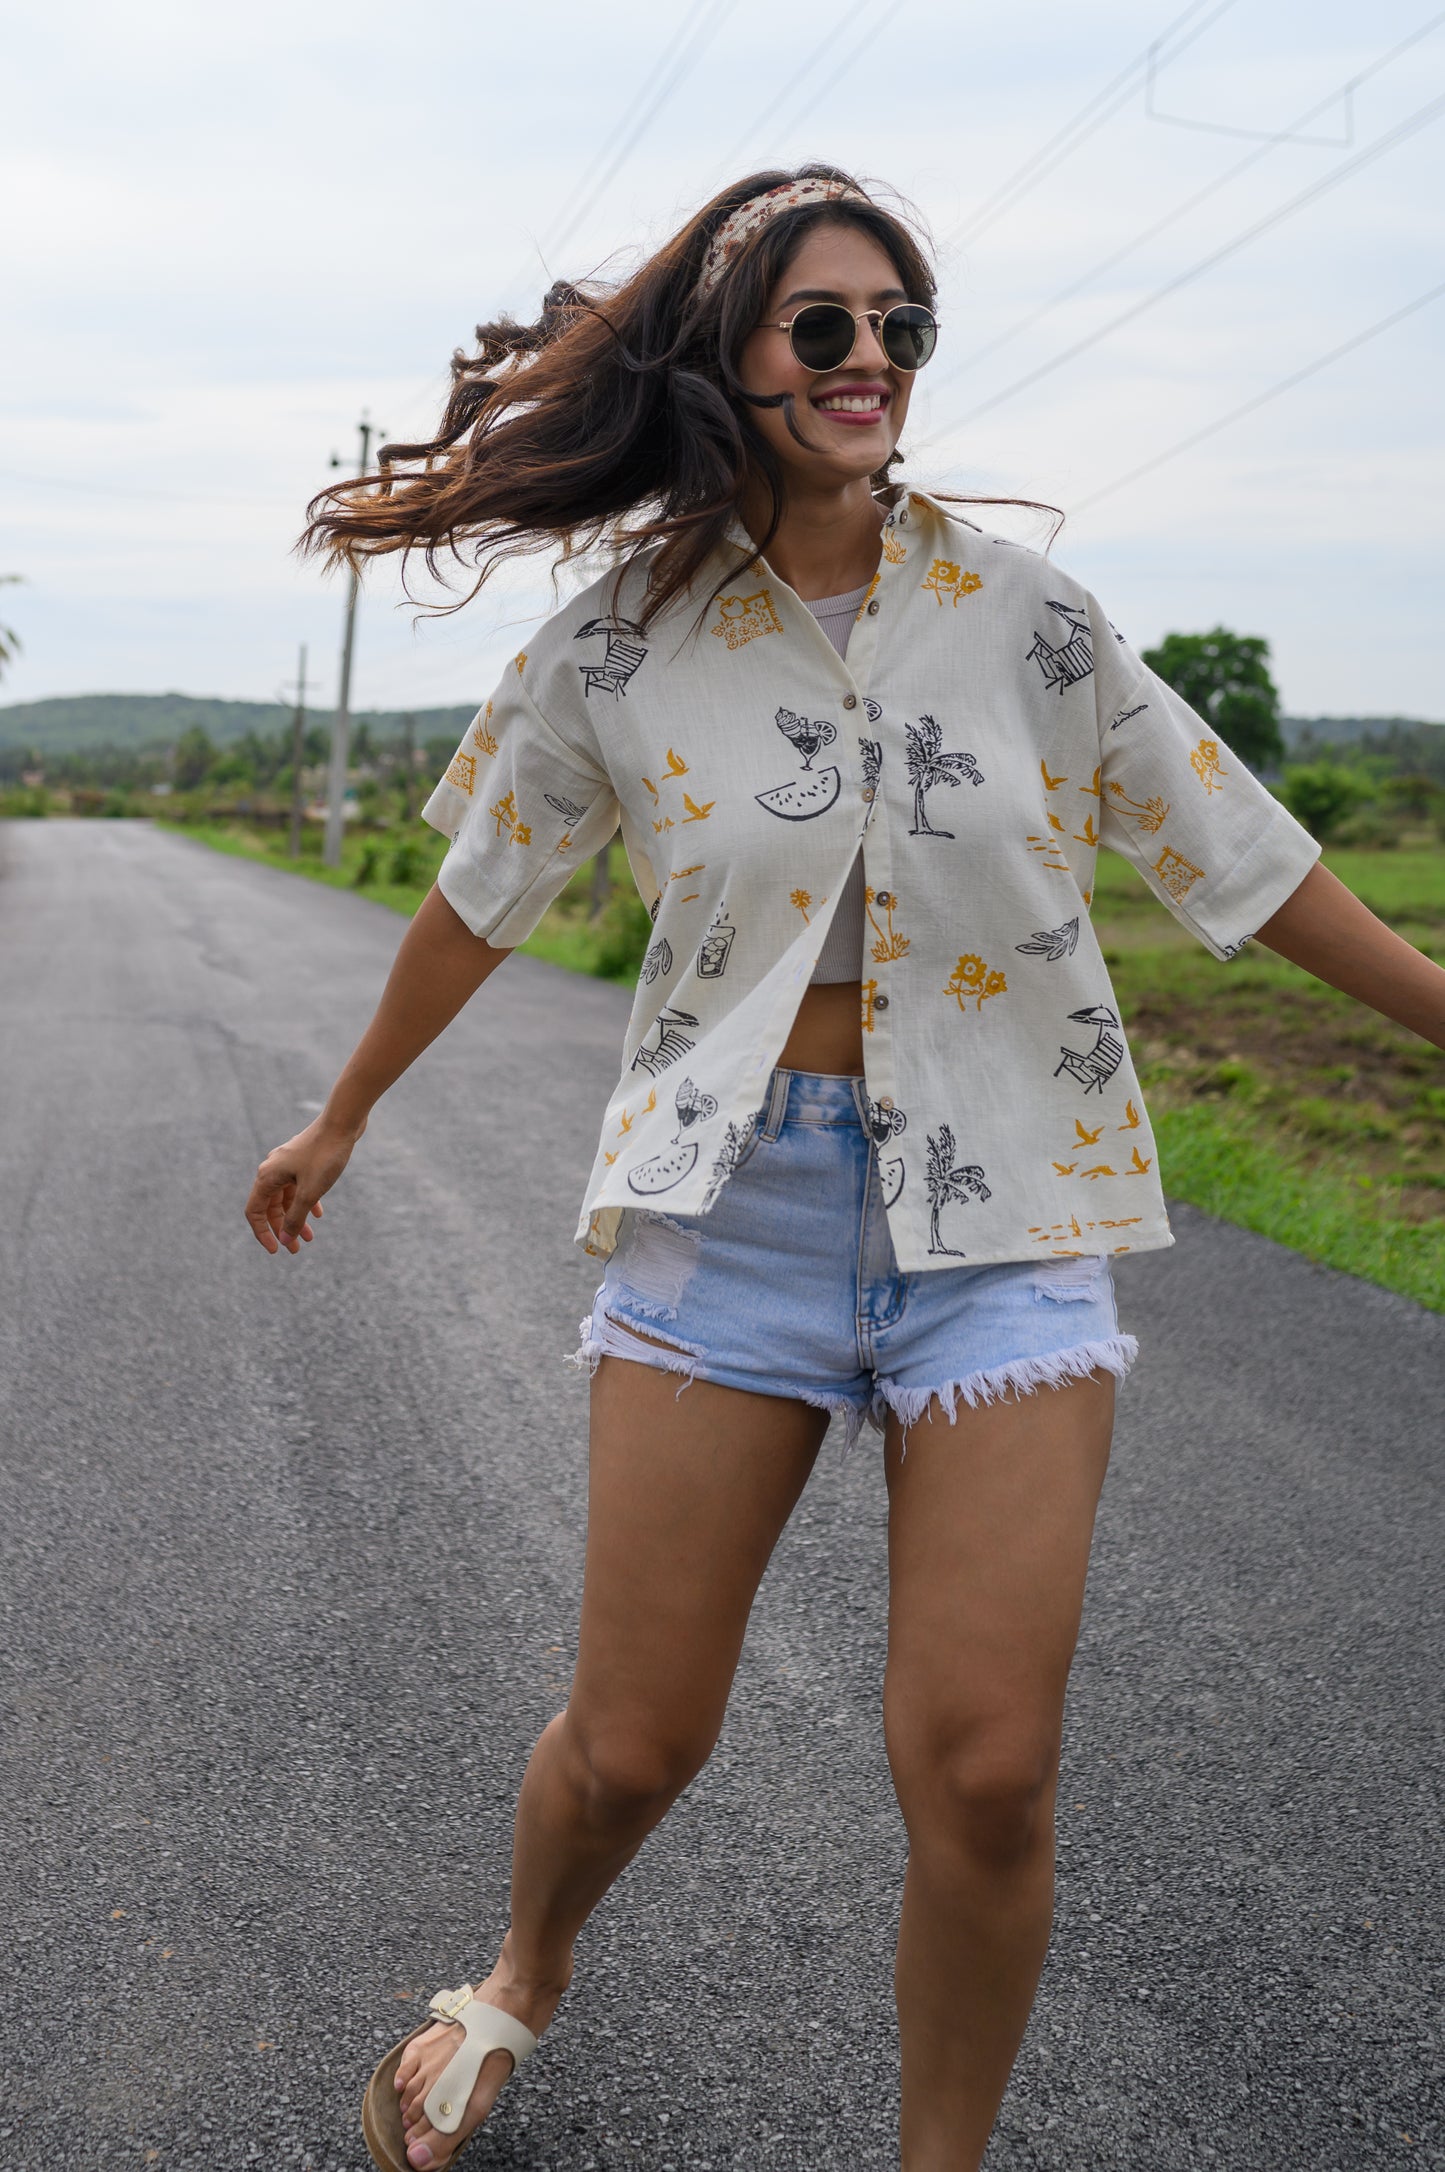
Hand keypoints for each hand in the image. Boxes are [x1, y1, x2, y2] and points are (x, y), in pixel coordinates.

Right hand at [244, 1115, 364, 1254]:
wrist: (343, 1122)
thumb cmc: (325, 1155)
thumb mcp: (310, 1192)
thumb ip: (295, 1218)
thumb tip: (285, 1240)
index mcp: (267, 1177)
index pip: (255, 1212)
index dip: (262, 1233)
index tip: (276, 1250)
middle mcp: (273, 1169)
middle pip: (271, 1207)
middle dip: (282, 1229)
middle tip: (296, 1249)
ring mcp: (288, 1164)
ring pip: (287, 1198)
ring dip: (296, 1217)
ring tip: (310, 1237)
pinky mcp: (303, 1160)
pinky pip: (299, 1186)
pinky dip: (307, 1202)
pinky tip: (319, 1214)